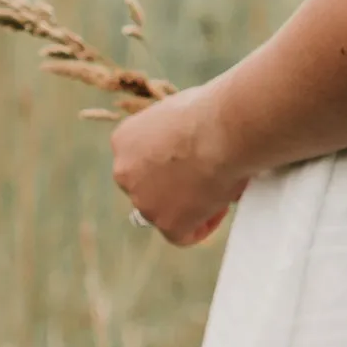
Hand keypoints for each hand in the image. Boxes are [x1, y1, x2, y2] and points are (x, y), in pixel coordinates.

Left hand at [113, 84, 246, 246]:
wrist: (223, 130)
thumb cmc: (212, 111)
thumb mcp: (180, 112)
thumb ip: (174, 135)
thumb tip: (193, 147)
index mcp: (124, 141)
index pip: (140, 162)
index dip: (167, 165)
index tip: (191, 161)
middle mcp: (124, 172)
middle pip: (147, 189)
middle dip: (172, 188)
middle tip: (203, 180)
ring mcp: (143, 201)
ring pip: (164, 213)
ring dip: (188, 206)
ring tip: (217, 189)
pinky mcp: (166, 223)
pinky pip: (183, 235)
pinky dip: (202, 226)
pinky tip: (219, 208)